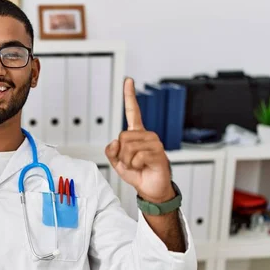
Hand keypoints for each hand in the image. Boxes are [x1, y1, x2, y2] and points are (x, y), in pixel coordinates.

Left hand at [105, 78, 173, 202]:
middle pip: (122, 137)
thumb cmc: (137, 174)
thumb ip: (111, 152)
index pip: (133, 112)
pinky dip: (136, 165)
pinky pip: (137, 156)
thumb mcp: (118, 163)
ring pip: (128, 147)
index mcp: (137, 134)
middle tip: (131, 162)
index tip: (128, 81)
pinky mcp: (158, 153)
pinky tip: (144, 167)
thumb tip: (114, 142)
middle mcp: (147, 135)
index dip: (129, 96)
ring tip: (138, 166)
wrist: (151, 189)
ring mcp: (154, 143)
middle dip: (121, 154)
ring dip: (128, 161)